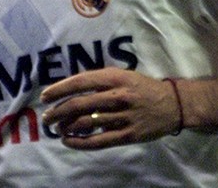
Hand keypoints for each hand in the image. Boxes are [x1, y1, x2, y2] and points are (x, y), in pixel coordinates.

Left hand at [40, 68, 180, 149]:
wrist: (173, 104)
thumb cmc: (141, 87)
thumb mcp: (121, 75)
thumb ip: (98, 80)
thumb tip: (69, 88)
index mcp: (114, 78)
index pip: (79, 83)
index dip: (59, 90)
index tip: (45, 97)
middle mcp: (117, 96)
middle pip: (78, 104)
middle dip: (57, 111)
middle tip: (46, 117)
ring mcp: (123, 117)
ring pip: (86, 123)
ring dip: (66, 127)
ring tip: (56, 128)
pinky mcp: (128, 135)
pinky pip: (98, 141)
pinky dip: (79, 143)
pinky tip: (68, 141)